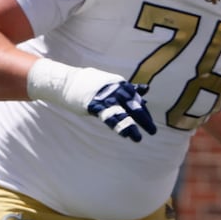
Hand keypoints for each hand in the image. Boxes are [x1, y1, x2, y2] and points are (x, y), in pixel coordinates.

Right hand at [27, 59, 157, 142]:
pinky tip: (125, 135)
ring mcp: (105, 97)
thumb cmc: (92, 83)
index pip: (136, 100)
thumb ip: (129, 89)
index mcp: (121, 84)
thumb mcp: (113, 83)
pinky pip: (109, 117)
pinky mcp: (94, 105)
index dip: (144, 113)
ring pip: (122, 113)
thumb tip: (146, 90)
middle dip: (144, 119)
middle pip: (133, 106)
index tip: (149, 125)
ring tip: (138, 138)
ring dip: (131, 126)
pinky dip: (118, 125)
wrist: (67, 81)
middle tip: (153, 132)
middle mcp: (115, 89)